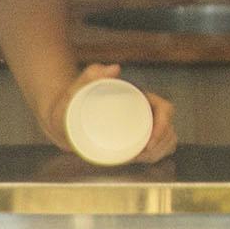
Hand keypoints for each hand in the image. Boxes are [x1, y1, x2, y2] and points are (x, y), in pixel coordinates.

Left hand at [45, 63, 178, 164]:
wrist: (61, 118)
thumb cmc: (71, 101)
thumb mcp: (77, 88)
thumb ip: (92, 74)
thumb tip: (114, 68)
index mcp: (137, 96)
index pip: (165, 109)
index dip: (163, 127)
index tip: (149, 143)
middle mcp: (144, 110)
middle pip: (169, 127)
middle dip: (161, 145)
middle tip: (141, 155)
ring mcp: (141, 125)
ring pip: (166, 139)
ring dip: (160, 152)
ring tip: (140, 158)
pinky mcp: (135, 139)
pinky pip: (157, 148)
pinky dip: (156, 156)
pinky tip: (142, 160)